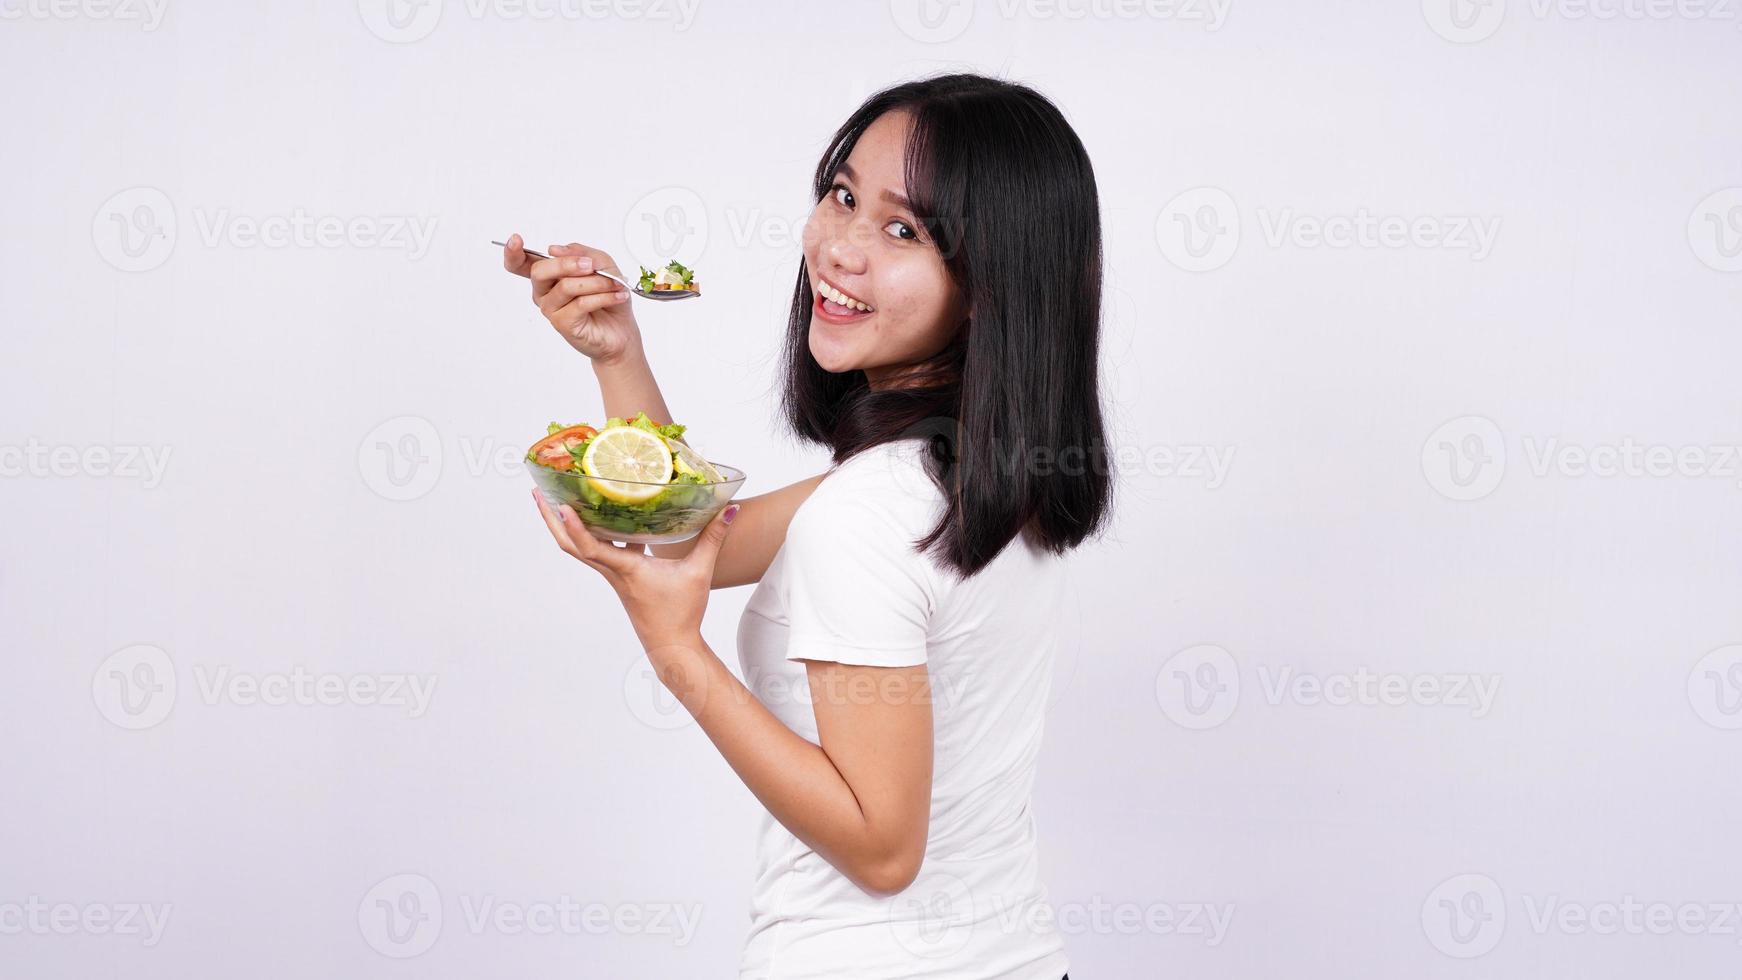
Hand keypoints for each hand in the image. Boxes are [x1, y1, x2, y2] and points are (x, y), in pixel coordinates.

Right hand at [501, 233, 641, 364]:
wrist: (621, 331)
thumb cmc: (609, 297)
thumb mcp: (602, 265)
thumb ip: (582, 252)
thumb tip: (555, 249)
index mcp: (549, 275)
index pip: (522, 264)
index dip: (513, 253)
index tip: (515, 240)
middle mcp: (544, 292)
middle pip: (540, 271)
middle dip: (567, 263)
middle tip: (591, 265)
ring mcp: (551, 309)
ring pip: (566, 286)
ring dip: (596, 282)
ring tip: (615, 284)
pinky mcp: (562, 324)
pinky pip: (580, 303)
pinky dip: (603, 297)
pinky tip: (616, 296)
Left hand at [532, 489, 740, 652]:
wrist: (672, 646)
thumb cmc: (682, 613)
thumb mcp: (700, 572)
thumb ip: (713, 538)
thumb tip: (728, 510)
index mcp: (626, 570)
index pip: (592, 548)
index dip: (575, 527)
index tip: (561, 505)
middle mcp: (612, 572)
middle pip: (570, 545)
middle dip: (550, 519)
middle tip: (537, 491)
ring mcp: (612, 575)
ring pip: (578, 548)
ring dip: (562, 525)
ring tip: (551, 498)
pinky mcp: (619, 577)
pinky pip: (596, 551)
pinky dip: (587, 532)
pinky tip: (595, 515)